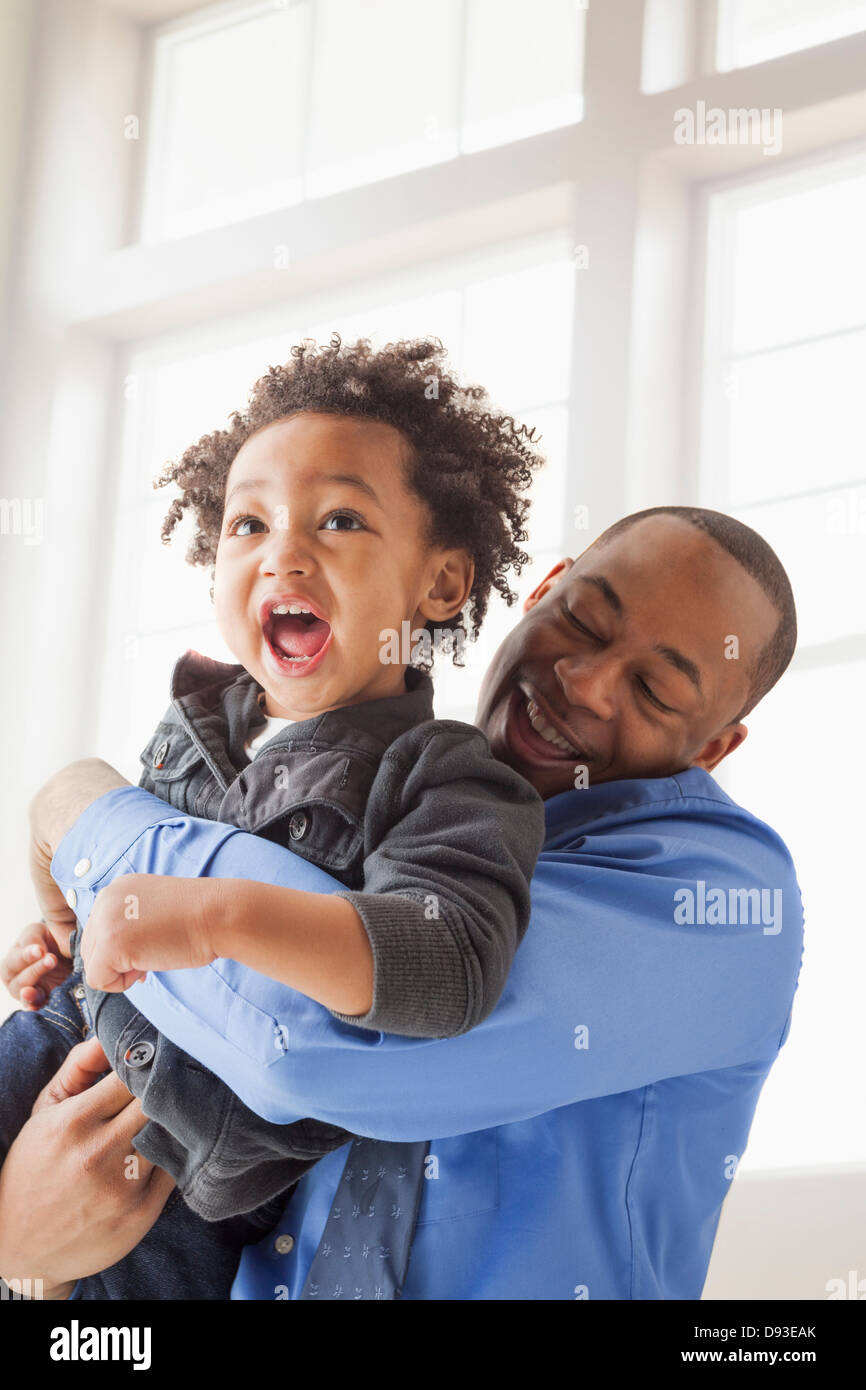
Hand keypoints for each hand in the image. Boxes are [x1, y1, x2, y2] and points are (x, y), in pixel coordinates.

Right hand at [0, 920, 73, 1008]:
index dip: (26, 956)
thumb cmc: (45, 939)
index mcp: (11, 961)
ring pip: (26, 996)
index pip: (15, 960)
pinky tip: (36, 1008)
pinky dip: (35, 1008)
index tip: (40, 950)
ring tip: (34, 990)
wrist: (65, 952)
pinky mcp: (41, 1002)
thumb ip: (32, 938)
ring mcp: (27, 994)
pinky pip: (36, 1008)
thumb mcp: (37, 932)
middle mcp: (15, 980)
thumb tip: (37, 951)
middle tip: (52, 959)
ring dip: (32, 992)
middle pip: (19, 980)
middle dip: (35, 970)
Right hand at [0, 1036, 174, 1297]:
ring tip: (178, 1108)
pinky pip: (176, 1168)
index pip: (133, 1073)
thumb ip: (78, 1066)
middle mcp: (100, 1154)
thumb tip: (111, 1034)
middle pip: (158, 1101)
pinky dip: (177, 1152)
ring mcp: (124, 1188)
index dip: (148, 1061)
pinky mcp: (142, 1215)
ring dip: (175, 1119)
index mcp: (74, 1122)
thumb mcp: (45, 1111)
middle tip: (178, 1075)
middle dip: (167, 1086)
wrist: (18, 1246)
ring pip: (171, 1133)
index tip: (158, 1054)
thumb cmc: (33, 1167)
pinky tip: (171, 1145)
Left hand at [81, 874, 221, 991]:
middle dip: (118, 960)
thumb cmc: (197, 916)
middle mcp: (105, 899)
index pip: (99, 930)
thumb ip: (128, 921)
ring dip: (120, 971)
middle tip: (153, 952)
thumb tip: (112, 957)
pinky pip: (98, 980)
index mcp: (116, 889)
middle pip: (91, 948)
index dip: (123, 947)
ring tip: (151, 957)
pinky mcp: (112, 944)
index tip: (151, 942)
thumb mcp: (152, 908)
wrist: (218, 914)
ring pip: (92, 965)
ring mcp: (106, 921)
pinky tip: (147, 968)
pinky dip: (121, 984)